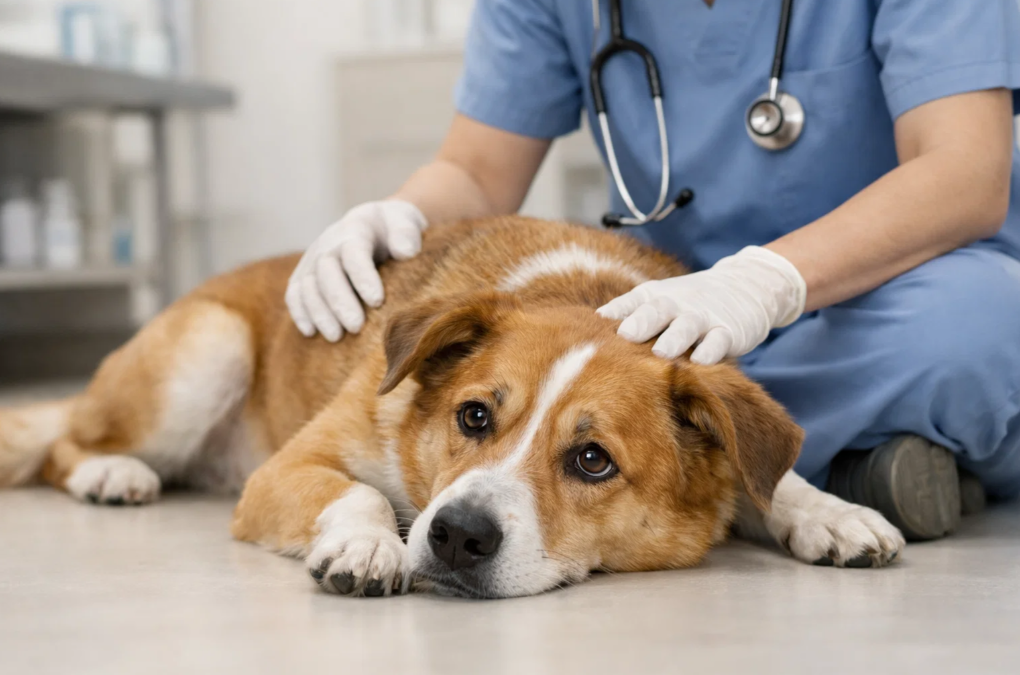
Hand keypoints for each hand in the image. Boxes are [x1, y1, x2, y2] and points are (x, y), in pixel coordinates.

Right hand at [286, 200, 426, 340]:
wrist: (373, 224)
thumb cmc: (394, 229)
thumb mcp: (406, 221)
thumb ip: (407, 233)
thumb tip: (406, 252)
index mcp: (356, 229)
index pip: (354, 251)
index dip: (362, 276)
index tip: (377, 301)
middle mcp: (329, 242)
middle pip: (326, 271)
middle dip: (339, 301)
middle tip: (356, 327)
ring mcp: (313, 258)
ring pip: (307, 285)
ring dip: (319, 312)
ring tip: (336, 336)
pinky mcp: (303, 274)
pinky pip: (294, 292)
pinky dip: (299, 312)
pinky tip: (310, 332)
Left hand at [597, 246, 805, 364]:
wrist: (747, 285)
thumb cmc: (690, 302)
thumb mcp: (660, 300)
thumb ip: (630, 314)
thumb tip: (590, 329)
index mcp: (655, 296)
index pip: (632, 302)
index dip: (616, 312)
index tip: (597, 323)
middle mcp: (677, 304)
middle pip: (657, 310)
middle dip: (641, 322)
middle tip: (626, 335)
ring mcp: (704, 317)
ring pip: (687, 326)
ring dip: (674, 339)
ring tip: (662, 353)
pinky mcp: (730, 330)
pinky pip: (719, 341)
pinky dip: (711, 350)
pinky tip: (701, 362)